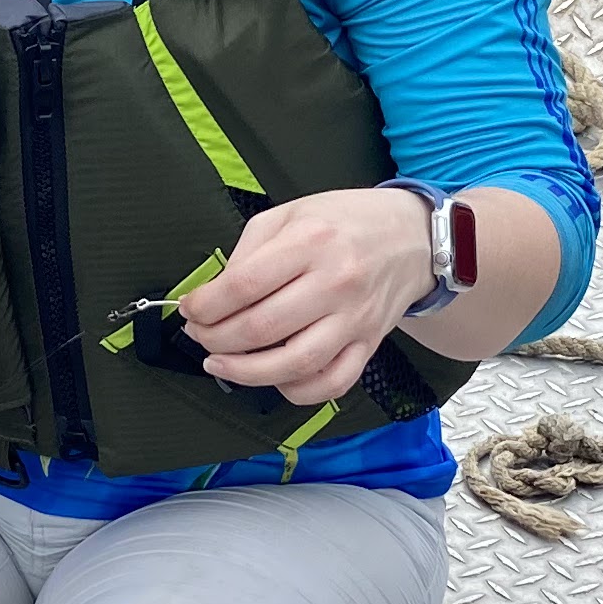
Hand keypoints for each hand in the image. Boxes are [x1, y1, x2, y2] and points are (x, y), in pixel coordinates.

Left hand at [177, 188, 433, 406]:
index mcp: (311, 241)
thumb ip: (250, 250)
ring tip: (220, 364)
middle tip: (199, 336)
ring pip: (295, 363)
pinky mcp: (370, 344)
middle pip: (262, 328)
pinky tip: (273, 378)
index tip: (190, 309)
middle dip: (215, 339)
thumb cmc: (345, 221)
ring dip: (246, 373)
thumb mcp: (292, 213)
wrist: (413, 237)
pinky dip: (297, 390)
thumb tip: (215, 295)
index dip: (206, 305)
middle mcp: (335, 282)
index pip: (244, 284)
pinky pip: (332, 383)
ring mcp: (355, 318)